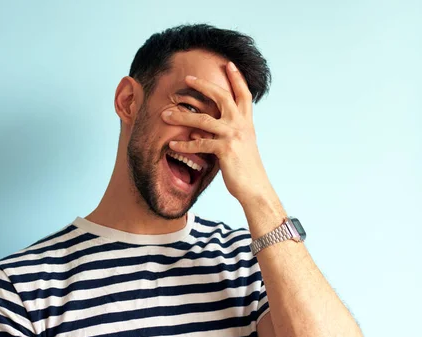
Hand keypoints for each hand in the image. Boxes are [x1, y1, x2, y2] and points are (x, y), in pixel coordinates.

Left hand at [161, 62, 276, 206]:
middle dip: (204, 85)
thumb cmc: (245, 168)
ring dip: (182, 117)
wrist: (255, 187)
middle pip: (222, 96)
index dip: (237, 78)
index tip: (228, 63)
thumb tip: (196, 129)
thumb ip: (222, 133)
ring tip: (165, 115)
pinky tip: (171, 146)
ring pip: (203, 120)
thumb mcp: (239, 145)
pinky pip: (199, 143)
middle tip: (187, 78)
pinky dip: (184, 145)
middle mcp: (241, 125)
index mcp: (246, 122)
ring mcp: (233, 135)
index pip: (244, 94)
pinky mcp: (225, 149)